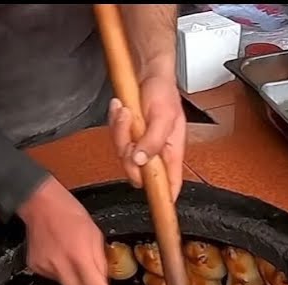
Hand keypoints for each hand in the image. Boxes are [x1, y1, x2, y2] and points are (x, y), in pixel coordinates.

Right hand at [19, 178, 118, 284]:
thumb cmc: (71, 214)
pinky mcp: (35, 266)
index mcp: (80, 255)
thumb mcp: (95, 234)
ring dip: (70, 276)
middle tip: (86, 273)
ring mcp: (45, 266)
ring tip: (68, 255)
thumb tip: (103, 281)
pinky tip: (57, 253)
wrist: (41, 204)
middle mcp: (61, 264)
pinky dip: (57, 269)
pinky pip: (51, 277)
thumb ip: (100, 260)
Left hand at [108, 73, 185, 198]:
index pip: (172, 184)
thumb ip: (154, 141)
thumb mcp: (164, 117)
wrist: (148, 73)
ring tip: (127, 110)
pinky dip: (115, 122)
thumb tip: (142, 162)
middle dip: (128, 150)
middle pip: (137, 170)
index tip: (160, 207)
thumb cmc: (164, 93)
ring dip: (121, 130)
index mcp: (171, 152)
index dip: (166, 198)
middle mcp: (156, 153)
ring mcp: (140, 145)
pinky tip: (121, 108)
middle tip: (131, 127)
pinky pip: (115, 138)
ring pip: (123, 153)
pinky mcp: (128, 136)